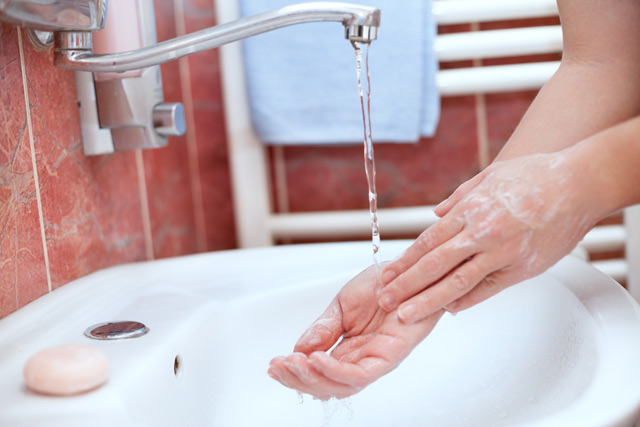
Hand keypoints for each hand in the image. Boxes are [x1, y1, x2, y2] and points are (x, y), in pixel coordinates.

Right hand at [268, 265, 441, 399]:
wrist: (410, 270)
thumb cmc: (383, 287)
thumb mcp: (341, 307)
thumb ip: (322, 330)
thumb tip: (299, 350)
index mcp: (349, 350)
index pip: (319, 373)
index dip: (295, 373)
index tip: (273, 365)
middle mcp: (362, 360)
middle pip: (328, 386)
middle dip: (298, 380)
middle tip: (278, 367)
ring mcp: (376, 361)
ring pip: (342, 386)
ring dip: (312, 378)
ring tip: (293, 363)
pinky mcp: (390, 356)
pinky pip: (360, 374)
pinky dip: (335, 370)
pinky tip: (316, 360)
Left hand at [378, 150, 603, 323]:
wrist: (578, 184)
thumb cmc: (535, 175)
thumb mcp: (489, 175)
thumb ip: (459, 197)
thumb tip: (436, 214)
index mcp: (470, 210)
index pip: (427, 241)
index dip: (405, 260)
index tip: (386, 274)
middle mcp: (481, 232)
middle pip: (434, 264)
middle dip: (406, 284)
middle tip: (386, 300)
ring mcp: (501, 252)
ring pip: (456, 281)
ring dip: (428, 300)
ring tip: (406, 313)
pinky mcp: (522, 267)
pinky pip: (488, 288)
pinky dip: (467, 300)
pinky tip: (449, 310)